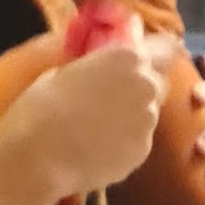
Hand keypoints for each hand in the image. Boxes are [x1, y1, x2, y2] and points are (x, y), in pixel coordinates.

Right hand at [0, 38, 166, 204]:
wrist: (39, 157)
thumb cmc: (41, 105)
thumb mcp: (64, 70)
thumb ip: (96, 63)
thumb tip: (104, 60)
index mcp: (127, 57)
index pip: (165, 48)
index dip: (154, 54)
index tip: (139, 60)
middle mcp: (146, 86)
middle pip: (157, 82)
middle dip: (140, 87)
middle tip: (112, 97)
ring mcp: (148, 122)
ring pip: (148, 113)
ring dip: (132, 115)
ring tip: (98, 127)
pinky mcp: (143, 152)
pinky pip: (138, 140)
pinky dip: (125, 142)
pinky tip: (97, 147)